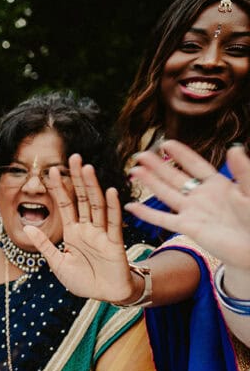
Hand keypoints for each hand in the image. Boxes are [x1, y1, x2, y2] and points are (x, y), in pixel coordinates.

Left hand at [24, 154, 137, 303]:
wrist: (105, 296)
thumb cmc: (83, 281)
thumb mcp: (57, 263)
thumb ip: (44, 245)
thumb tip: (26, 227)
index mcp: (73, 232)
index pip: (65, 205)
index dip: (58, 188)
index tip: (49, 171)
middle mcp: (88, 228)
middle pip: (81, 198)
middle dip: (77, 178)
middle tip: (73, 157)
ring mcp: (102, 234)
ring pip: (96, 205)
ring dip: (92, 187)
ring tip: (87, 168)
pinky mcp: (114, 243)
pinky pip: (113, 223)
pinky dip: (113, 207)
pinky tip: (110, 191)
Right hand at [126, 141, 249, 270]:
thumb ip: (243, 171)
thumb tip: (234, 148)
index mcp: (218, 184)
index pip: (195, 165)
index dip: (180, 154)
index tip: (166, 143)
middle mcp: (202, 196)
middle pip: (174, 177)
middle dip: (157, 165)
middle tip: (141, 155)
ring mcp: (193, 212)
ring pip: (165, 194)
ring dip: (150, 182)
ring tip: (134, 171)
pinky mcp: (187, 227)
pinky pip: (162, 219)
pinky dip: (145, 213)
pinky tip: (131, 207)